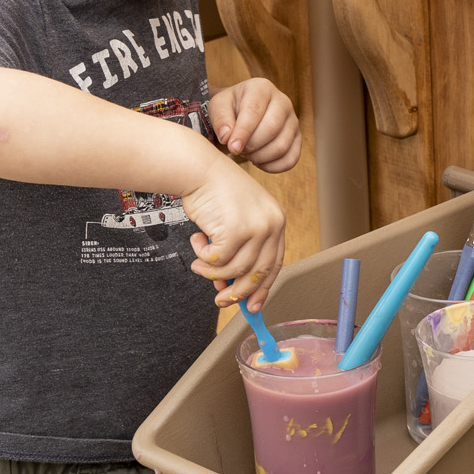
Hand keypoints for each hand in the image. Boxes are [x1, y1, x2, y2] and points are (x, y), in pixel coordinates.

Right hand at [183, 149, 286, 309]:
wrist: (198, 168)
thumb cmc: (213, 192)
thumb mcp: (235, 222)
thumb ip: (238, 252)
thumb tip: (229, 288)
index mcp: (276, 220)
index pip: (275, 263)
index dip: (262, 288)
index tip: (252, 306)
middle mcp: (271, 224)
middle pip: (259, 273)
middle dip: (238, 292)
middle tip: (221, 300)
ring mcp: (256, 227)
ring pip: (235, 270)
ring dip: (212, 272)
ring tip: (198, 262)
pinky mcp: (236, 230)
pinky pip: (218, 261)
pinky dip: (203, 257)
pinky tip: (197, 242)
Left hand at [209, 79, 300, 173]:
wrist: (241, 112)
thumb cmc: (229, 108)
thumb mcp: (218, 106)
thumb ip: (220, 119)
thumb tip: (228, 137)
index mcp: (262, 88)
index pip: (255, 110)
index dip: (243, 132)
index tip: (232, 147)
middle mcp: (283, 101)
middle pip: (272, 128)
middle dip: (252, 145)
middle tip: (237, 149)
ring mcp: (293, 121)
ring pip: (282, 146)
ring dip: (260, 157)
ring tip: (247, 153)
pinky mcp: (297, 139)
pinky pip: (290, 159)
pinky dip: (272, 166)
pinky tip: (258, 161)